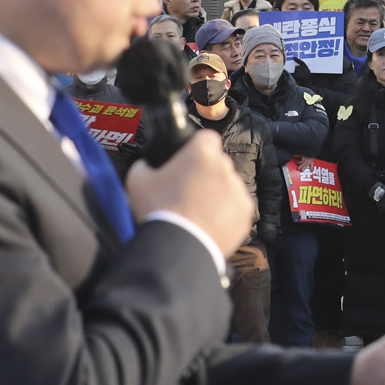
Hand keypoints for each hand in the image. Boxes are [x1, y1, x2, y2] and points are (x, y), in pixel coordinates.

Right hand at [125, 131, 254, 258]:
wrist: (178, 246)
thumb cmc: (158, 210)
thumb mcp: (138, 180)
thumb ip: (145, 164)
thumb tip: (148, 164)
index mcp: (202, 153)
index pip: (206, 137)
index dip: (196, 147)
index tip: (187, 159)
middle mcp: (225, 167)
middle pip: (217, 163)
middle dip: (204, 173)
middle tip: (186, 191)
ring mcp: (238, 190)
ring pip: (227, 186)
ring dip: (215, 193)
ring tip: (195, 211)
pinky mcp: (246, 212)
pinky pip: (235, 207)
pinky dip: (225, 213)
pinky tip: (207, 223)